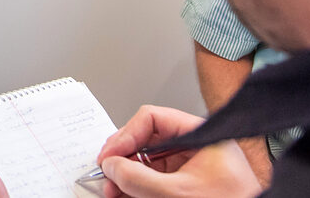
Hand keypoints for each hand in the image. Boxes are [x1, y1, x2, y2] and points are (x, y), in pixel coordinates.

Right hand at [95, 105, 259, 197]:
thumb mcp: (177, 192)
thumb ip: (139, 178)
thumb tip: (113, 166)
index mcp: (202, 135)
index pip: (153, 119)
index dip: (126, 135)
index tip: (110, 156)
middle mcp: (196, 147)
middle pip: (147, 141)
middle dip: (123, 159)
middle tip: (107, 174)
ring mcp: (192, 167)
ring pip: (148, 162)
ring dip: (127, 176)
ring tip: (112, 190)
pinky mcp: (189, 185)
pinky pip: (156, 179)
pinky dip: (138, 187)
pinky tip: (125, 195)